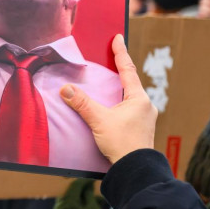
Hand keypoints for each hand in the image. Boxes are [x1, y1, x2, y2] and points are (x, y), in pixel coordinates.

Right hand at [61, 34, 156, 164]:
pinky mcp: (138, 129)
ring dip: (118, 89)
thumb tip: (65, 88)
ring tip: (107, 82)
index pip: (128, 69)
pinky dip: (117, 103)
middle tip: (110, 58)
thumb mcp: (99, 120)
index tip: (118, 37)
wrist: (135, 170)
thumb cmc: (123, 144)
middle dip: (119, 70)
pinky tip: (108, 107)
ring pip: (128, 97)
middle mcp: (144, 106)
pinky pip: (127, 109)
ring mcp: (143, 118)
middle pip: (130, 82)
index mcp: (139, 98)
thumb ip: (82, 102)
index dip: (121, 52)